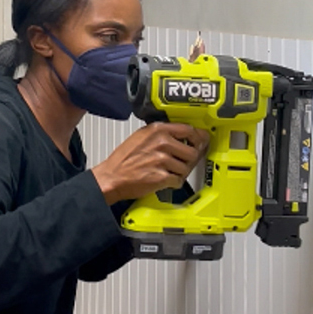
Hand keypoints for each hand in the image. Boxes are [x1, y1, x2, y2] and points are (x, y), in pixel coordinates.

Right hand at [93, 123, 209, 203]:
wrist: (111, 177)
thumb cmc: (124, 159)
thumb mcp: (141, 136)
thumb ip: (161, 133)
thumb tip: (182, 134)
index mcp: (157, 130)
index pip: (189, 130)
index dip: (198, 138)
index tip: (201, 142)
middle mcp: (161, 142)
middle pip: (192, 151)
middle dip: (189, 160)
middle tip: (182, 163)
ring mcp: (162, 159)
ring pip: (186, 167)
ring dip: (180, 173)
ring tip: (167, 172)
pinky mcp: (161, 176)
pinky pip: (178, 180)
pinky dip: (173, 183)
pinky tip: (164, 180)